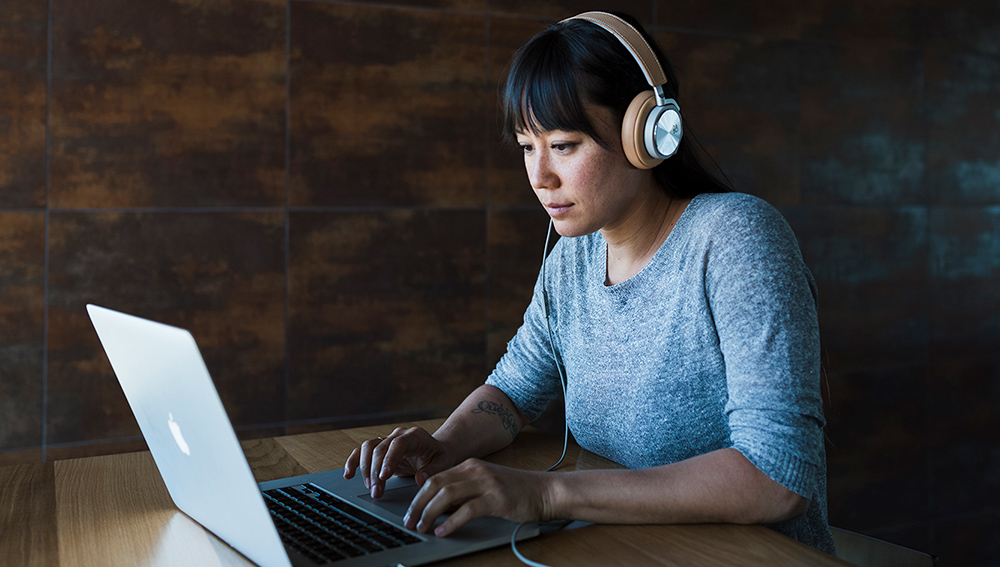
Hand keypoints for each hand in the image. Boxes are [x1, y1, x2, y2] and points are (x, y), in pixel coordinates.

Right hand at [343, 426, 452, 498]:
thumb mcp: (444, 463)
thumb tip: (420, 478)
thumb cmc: (439, 457)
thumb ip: (434, 470)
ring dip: (365, 469)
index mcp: (415, 436)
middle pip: (380, 449)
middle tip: (376, 492)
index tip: (384, 476)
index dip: (389, 459)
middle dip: (376, 472)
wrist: (434, 452)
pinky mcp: (379, 448)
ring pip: (368, 448)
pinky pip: (362, 451)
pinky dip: (354, 461)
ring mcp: (387, 440)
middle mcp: (398, 435)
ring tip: (370, 488)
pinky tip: (349, 474)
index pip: (398, 444)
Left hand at [403, 458, 553, 536]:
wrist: (545, 491)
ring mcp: (486, 483)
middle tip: (409, 521)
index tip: (410, 511)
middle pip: (436, 484)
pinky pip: (467, 510)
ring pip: (447, 495)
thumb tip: (440, 508)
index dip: (418, 495)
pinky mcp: (496, 499)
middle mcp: (476, 470)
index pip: (435, 478)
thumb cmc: (517, 491)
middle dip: (418, 504)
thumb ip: (464, 492)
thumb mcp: (486, 486)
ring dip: (429, 512)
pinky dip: (451, 522)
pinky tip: (443, 531)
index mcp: (471, 465)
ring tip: (422, 527)